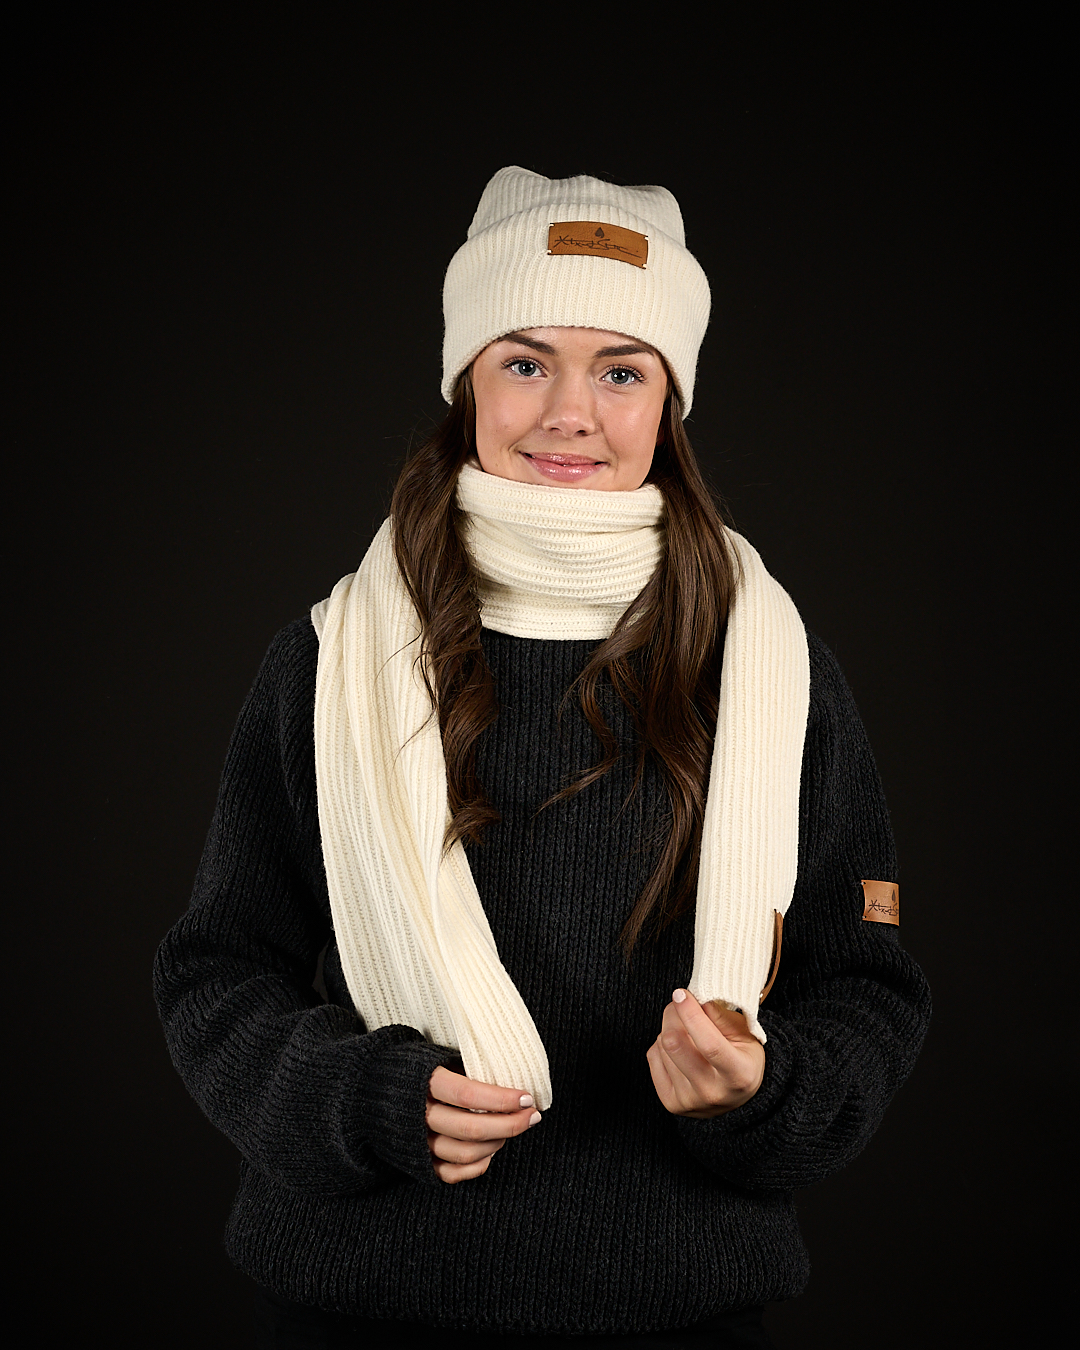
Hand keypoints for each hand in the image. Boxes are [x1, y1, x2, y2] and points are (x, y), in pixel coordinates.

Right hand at [426, 1065, 541, 1183]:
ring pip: (465, 1153)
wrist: (372, 1086)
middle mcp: (418, 1116)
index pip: (468, 1095)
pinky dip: (477, 1166)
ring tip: (511, 1127)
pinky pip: (451, 1174)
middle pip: (471, 1129)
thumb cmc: (416, 1067)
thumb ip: (468, 1068)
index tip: (528, 1097)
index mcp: (424, 1083)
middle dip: (510, 1124)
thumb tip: (511, 1077)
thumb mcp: (438, 1056)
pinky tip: (492, 1150)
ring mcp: (417, 1143)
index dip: (502, 1098)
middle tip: (532, 1115)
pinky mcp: (417, 1162)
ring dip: (496, 1143)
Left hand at [647, 988, 765, 1118]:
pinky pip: (652, 1056)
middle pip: (675, 1044)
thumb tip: (696, 1001)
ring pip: (662, 1046)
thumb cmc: (742, 1060)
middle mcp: (712, 1092)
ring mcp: (689, 1101)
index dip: (691, 1016)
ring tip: (687, 1032)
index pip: (709, 1044)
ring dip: (670, 1028)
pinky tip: (679, 1048)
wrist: (735, 1097)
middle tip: (681, 1003)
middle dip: (673, 1014)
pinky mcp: (671, 1103)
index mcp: (738, 1075)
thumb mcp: (745, 1035)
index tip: (681, 994)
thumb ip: (722, 1017)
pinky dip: (661, 1044)